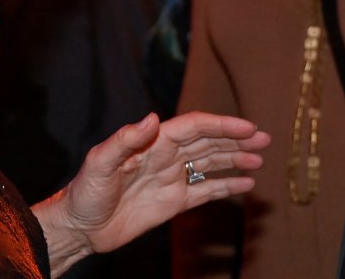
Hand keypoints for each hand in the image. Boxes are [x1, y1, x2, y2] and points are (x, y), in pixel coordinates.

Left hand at [32, 112, 268, 275]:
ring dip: (235, 159)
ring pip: (211, 163)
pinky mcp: (173, 202)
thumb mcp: (99, 163)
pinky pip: (205, 191)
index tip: (247, 127)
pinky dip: (226, 186)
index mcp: (153, 142)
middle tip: (265, 139)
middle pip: (208, 142)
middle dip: (236, 138)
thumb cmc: (84, 192)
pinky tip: (245, 184)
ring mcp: (172, 179)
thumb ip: (125, 140)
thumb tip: (153, 118)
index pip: (195, 127)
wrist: (79, 227)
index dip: (222, 125)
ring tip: (259, 159)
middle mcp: (167, 156)